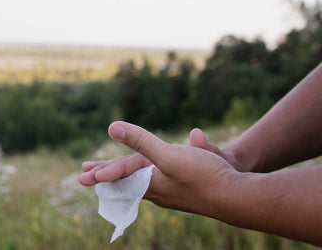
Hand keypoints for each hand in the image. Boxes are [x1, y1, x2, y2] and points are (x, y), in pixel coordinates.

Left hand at [79, 121, 238, 215]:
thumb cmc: (204, 176)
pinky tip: (153, 178)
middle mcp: (158, 191)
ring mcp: (173, 192)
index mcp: (150, 184)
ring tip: (119, 176)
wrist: (239, 195)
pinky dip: (148, 177)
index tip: (84, 174)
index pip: (120, 177)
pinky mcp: (187, 188)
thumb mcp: (168, 155)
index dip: (103, 172)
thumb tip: (112, 128)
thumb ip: (140, 141)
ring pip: (143, 183)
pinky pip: (159, 183)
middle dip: (110, 176)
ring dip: (127, 176)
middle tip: (91, 176)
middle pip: (127, 182)